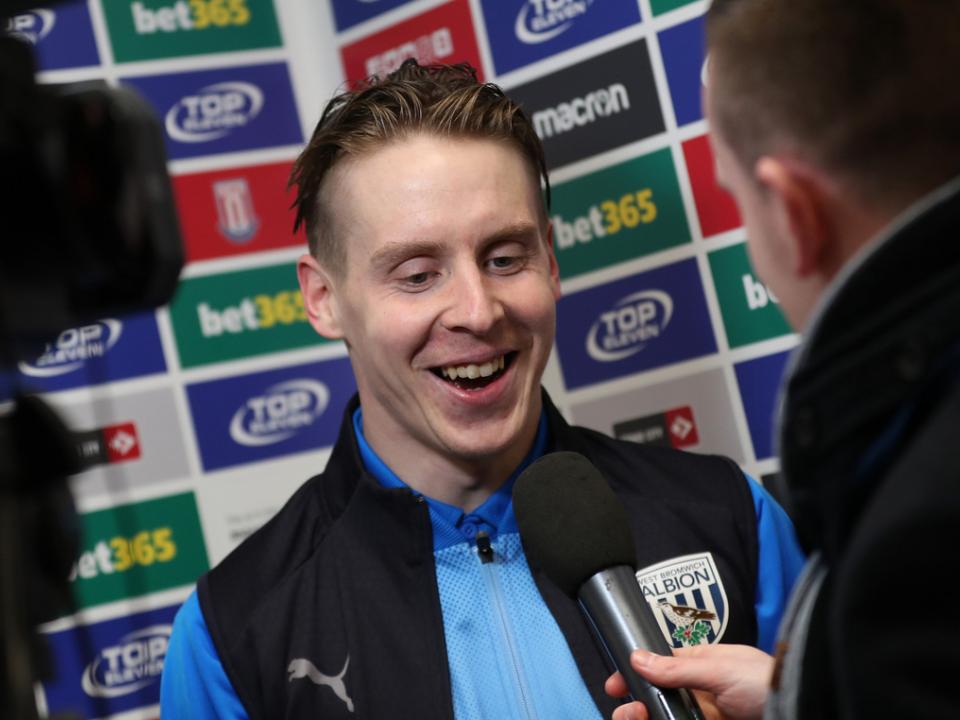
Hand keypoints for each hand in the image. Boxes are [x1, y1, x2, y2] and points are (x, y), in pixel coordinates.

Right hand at [604, 644, 773, 719]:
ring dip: (642, 717)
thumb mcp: (720, 670)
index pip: (658, 666)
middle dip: (634, 703)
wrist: (796, 711)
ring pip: (664, 716)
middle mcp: (699, 690)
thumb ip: (678, 667)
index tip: (615, 685)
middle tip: (626, 711)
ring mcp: (704, 714)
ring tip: (633, 718)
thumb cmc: (767, 683)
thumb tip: (639, 658)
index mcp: (700, 664)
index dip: (634, 674)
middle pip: (656, 696)